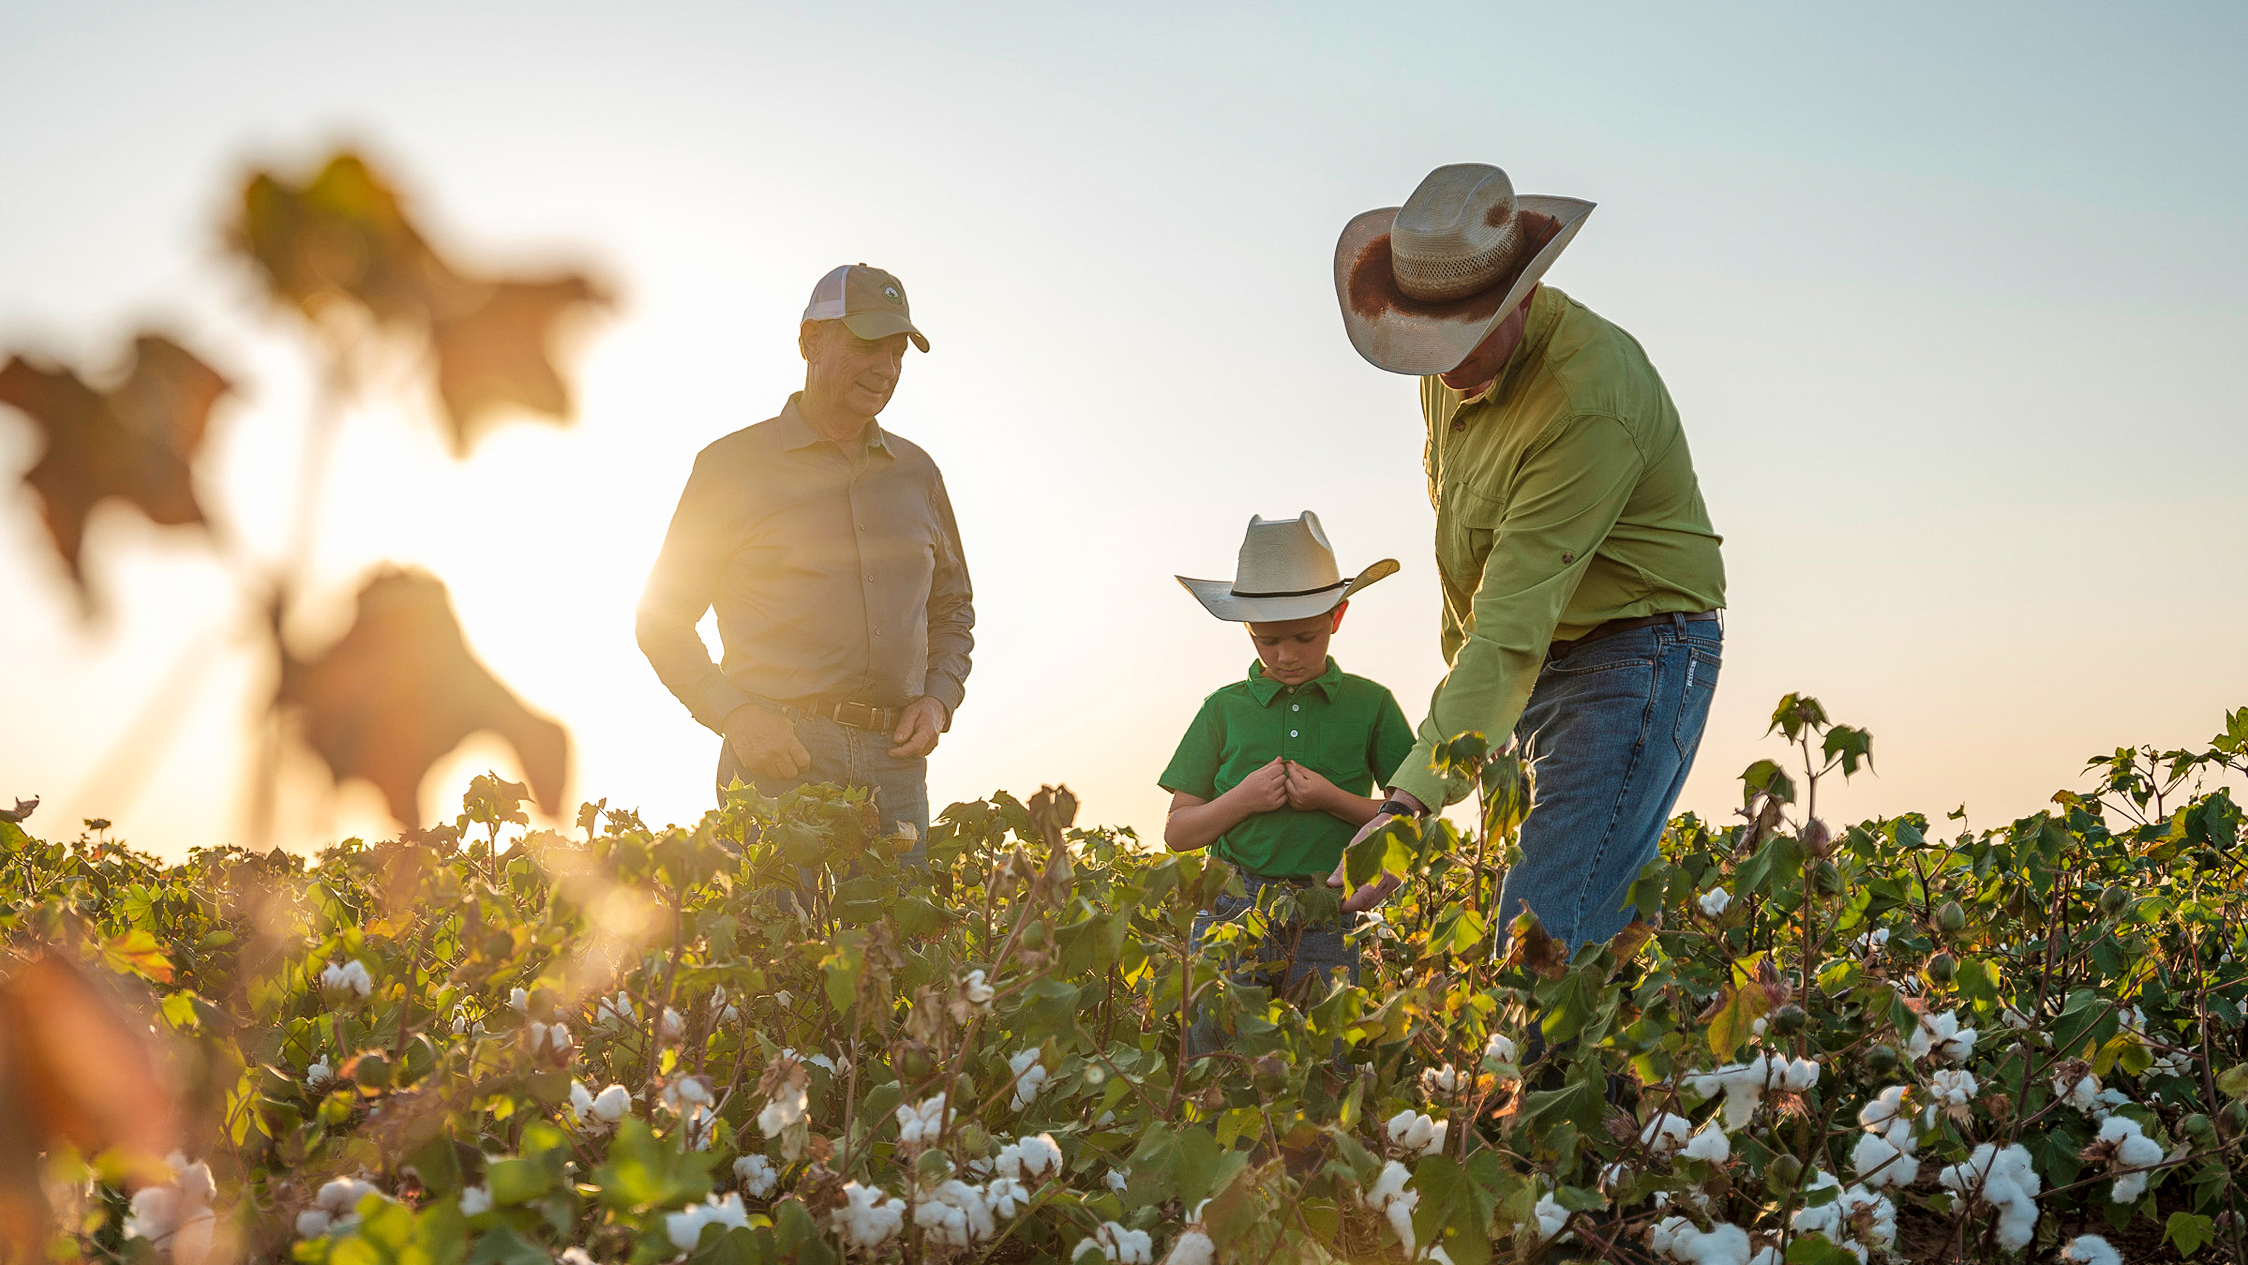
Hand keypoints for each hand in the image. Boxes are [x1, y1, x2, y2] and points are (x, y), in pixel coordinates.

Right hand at [723, 703, 810, 780]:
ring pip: (778, 776)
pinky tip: (764, 760)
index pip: (803, 761)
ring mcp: (764, 760)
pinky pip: (764, 774)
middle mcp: (777, 752)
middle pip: (791, 773)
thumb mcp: (784, 724)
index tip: (801, 765)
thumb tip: (800, 752)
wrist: (742, 720)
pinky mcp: (752, 765)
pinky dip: (765, 769)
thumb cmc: (764, 720)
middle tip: (788, 765)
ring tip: (776, 763)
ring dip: (778, 771)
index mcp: (788, 741)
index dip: (804, 765)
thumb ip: (793, 739)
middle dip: (792, 770)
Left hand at [888, 696, 948, 758]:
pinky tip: (905, 741)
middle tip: (889, 747)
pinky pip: (918, 752)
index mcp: (928, 730)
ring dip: (906, 750)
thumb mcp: (911, 711)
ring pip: (916, 754)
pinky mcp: (930, 747)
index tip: (890, 753)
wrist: (937, 707)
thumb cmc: (923, 707)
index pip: (915, 746)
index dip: (902, 752)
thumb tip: (897, 740)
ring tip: (898, 741)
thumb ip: (904, 725)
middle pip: (915, 752)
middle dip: (901, 752)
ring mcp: (932, 745)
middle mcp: (932, 740)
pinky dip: (910, 749)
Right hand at [1226, 757, 1288, 813]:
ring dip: (1281, 786)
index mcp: (1263, 777)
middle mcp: (1268, 787)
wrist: (1241, 801)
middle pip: (1283, 777)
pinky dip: (1282, 795)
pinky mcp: (1274, 805)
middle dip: (1280, 777)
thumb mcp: (1256, 773)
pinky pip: (1285, 797)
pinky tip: (1275, 793)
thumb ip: (1269, 766)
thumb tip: (1280, 758)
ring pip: (1285, 787)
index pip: (1280, 768)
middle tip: (1273, 780)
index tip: (1274, 771)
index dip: (1278, 768)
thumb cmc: (1248, 785)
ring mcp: (1271, 797)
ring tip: (1273, 787)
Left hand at [1283, 761, 1339, 812]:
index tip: (1287, 763)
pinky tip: (1298, 790)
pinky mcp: (1295, 807)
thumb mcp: (1313, 775)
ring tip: (1299, 783)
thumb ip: (1301, 769)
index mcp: (1304, 787)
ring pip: (1286, 789)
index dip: (1289, 767)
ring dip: (1290, 785)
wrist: (1330, 800)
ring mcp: (1296, 803)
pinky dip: (1291, 792)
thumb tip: (1290, 762)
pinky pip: (1288, 796)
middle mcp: (1298, 797)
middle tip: (1297, 775)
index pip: (1292, 774)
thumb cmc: (1323, 786)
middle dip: (1290, 777)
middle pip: (1286, 782)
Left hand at [1326, 789, 1426, 912]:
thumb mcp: (1357, 845)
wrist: (1397, 825)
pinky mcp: (1393, 882)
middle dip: (1351, 906)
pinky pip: (1378, 895)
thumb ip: (1344, 867)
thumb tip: (1330, 884)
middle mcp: (1391, 882)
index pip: (1365, 898)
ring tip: (1343, 896)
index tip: (1336, 906)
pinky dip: (1365, 896)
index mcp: (1383, 873)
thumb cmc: (1375, 832)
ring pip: (1373, 901)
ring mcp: (1394, 883)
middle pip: (1368, 903)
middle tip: (1335, 901)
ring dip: (1358, 902)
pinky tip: (1355, 889)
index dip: (1349, 905)